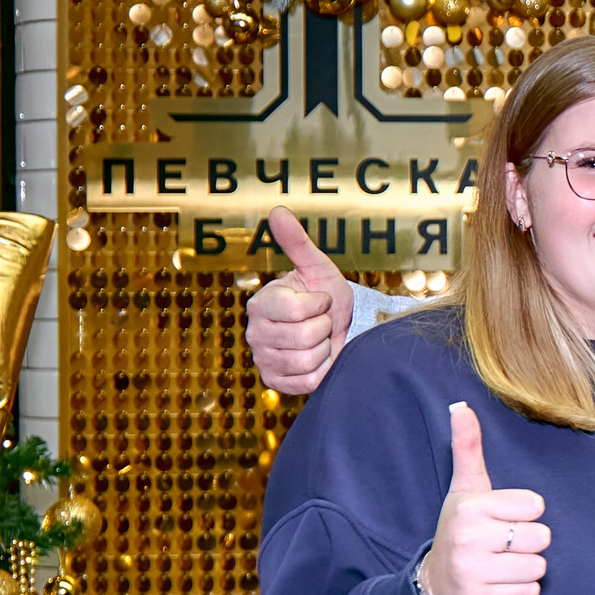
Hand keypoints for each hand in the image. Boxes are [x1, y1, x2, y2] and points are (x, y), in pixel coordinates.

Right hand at [244, 208, 354, 395]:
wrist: (338, 330)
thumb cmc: (326, 296)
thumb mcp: (317, 268)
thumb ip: (297, 242)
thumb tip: (278, 210)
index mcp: (260, 303)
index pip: (296, 310)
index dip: (319, 305)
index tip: (320, 301)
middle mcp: (255, 333)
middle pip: (304, 337)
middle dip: (325, 328)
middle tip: (321, 323)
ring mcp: (264, 360)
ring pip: (308, 360)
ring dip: (324, 350)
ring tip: (319, 340)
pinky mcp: (276, 383)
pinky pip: (309, 381)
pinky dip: (322, 370)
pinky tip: (317, 359)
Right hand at [421, 402, 548, 594]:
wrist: (438, 584)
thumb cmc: (460, 530)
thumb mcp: (464, 489)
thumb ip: (468, 448)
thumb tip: (461, 406)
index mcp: (472, 507)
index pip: (535, 505)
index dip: (526, 513)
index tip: (504, 519)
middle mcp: (470, 538)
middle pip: (541, 537)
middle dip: (529, 543)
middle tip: (504, 545)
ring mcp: (474, 572)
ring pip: (538, 567)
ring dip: (527, 568)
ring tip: (502, 565)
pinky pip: (530, 593)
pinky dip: (522, 591)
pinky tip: (501, 584)